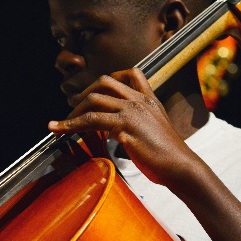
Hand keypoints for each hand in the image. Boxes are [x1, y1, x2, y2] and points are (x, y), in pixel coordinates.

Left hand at [47, 68, 197, 186]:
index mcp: (150, 100)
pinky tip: (59, 130)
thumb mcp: (154, 130)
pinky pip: (91, 120)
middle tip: (73, 109)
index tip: (93, 93)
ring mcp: (132, 112)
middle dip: (85, 93)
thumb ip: (138, 122)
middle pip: (105, 82)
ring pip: (94, 100)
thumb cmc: (167, 155)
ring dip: (73, 112)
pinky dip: (70, 125)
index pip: (131, 73)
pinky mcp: (125, 126)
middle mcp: (140, 101)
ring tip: (60, 124)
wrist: (181, 167)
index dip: (108, 80)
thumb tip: (116, 129)